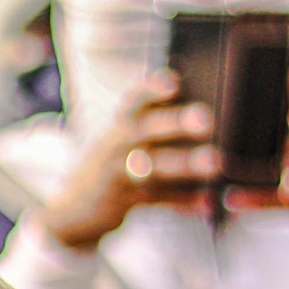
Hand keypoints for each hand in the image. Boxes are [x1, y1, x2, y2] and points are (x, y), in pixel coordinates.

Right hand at [40, 73, 219, 250]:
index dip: (153, 89)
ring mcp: (118, 173)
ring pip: (154, 167)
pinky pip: (158, 199)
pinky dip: (184, 201)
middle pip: (146, 129)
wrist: (73, 207)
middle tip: (206, 119)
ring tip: (216, 163)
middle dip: (176, 123)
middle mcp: (117, 144)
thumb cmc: (113, 164)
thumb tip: (199, 99)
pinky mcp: (122, 201)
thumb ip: (154, 121)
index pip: (135, 100)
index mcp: (120, 124)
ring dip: (185, 164)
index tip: (175, 82)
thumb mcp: (122, 139)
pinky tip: (207, 201)